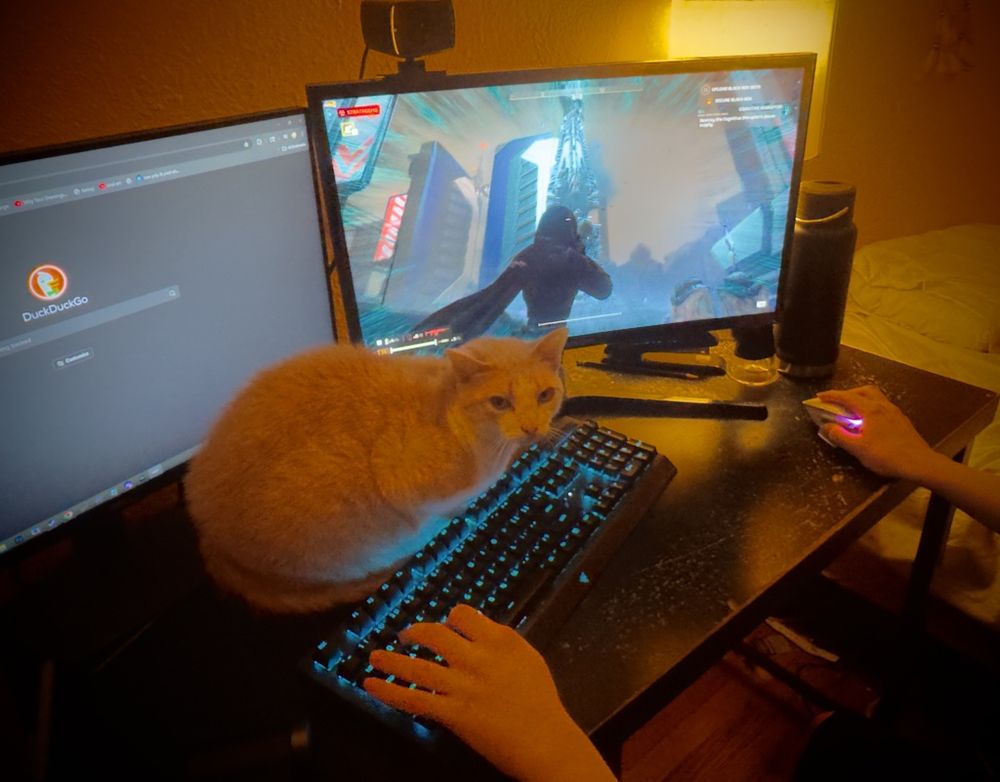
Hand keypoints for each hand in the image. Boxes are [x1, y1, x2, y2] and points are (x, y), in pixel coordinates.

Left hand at [363, 605, 615, 781]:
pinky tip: (370, 685)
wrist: (547, 741)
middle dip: (415, 632)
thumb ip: (502, 641)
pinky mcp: (454, 714)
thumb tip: (477, 629)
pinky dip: (388, 691)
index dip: (450, 619)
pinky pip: (414, 700)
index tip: (445, 626)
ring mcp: (464, 686)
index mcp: (500, 640)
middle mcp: (479, 658)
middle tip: (405, 635)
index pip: (463, 615)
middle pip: (436, 633)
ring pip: (418, 666)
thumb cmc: (541, 702)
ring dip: (391, 659)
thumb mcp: (527, 658)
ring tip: (374, 656)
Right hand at [817, 385, 936, 480]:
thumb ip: (840, 436)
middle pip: (864, 391)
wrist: (919, 463)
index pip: (847, 397)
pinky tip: (869, 421)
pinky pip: (882, 405)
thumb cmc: (886, 455)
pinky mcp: (901, 420)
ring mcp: (894, 412)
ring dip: (861, 399)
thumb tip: (826, 426)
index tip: (819, 396)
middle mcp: (883, 406)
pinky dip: (870, 407)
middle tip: (837, 402)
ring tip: (852, 410)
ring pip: (875, 397)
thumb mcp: (858, 448)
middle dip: (848, 393)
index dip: (832, 396)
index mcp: (871, 410)